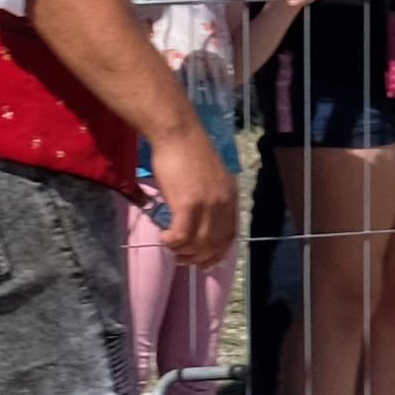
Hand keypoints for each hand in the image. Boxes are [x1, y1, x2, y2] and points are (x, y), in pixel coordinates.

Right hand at [146, 118, 236, 270]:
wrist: (178, 133)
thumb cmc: (188, 151)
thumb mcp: (209, 178)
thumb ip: (210, 198)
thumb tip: (199, 219)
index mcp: (230, 198)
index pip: (229, 237)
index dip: (216, 254)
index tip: (203, 261)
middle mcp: (223, 205)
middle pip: (214, 245)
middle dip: (197, 257)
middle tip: (181, 258)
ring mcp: (207, 205)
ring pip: (198, 244)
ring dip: (182, 251)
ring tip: (170, 246)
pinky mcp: (188, 204)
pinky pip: (181, 236)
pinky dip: (171, 242)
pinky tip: (163, 238)